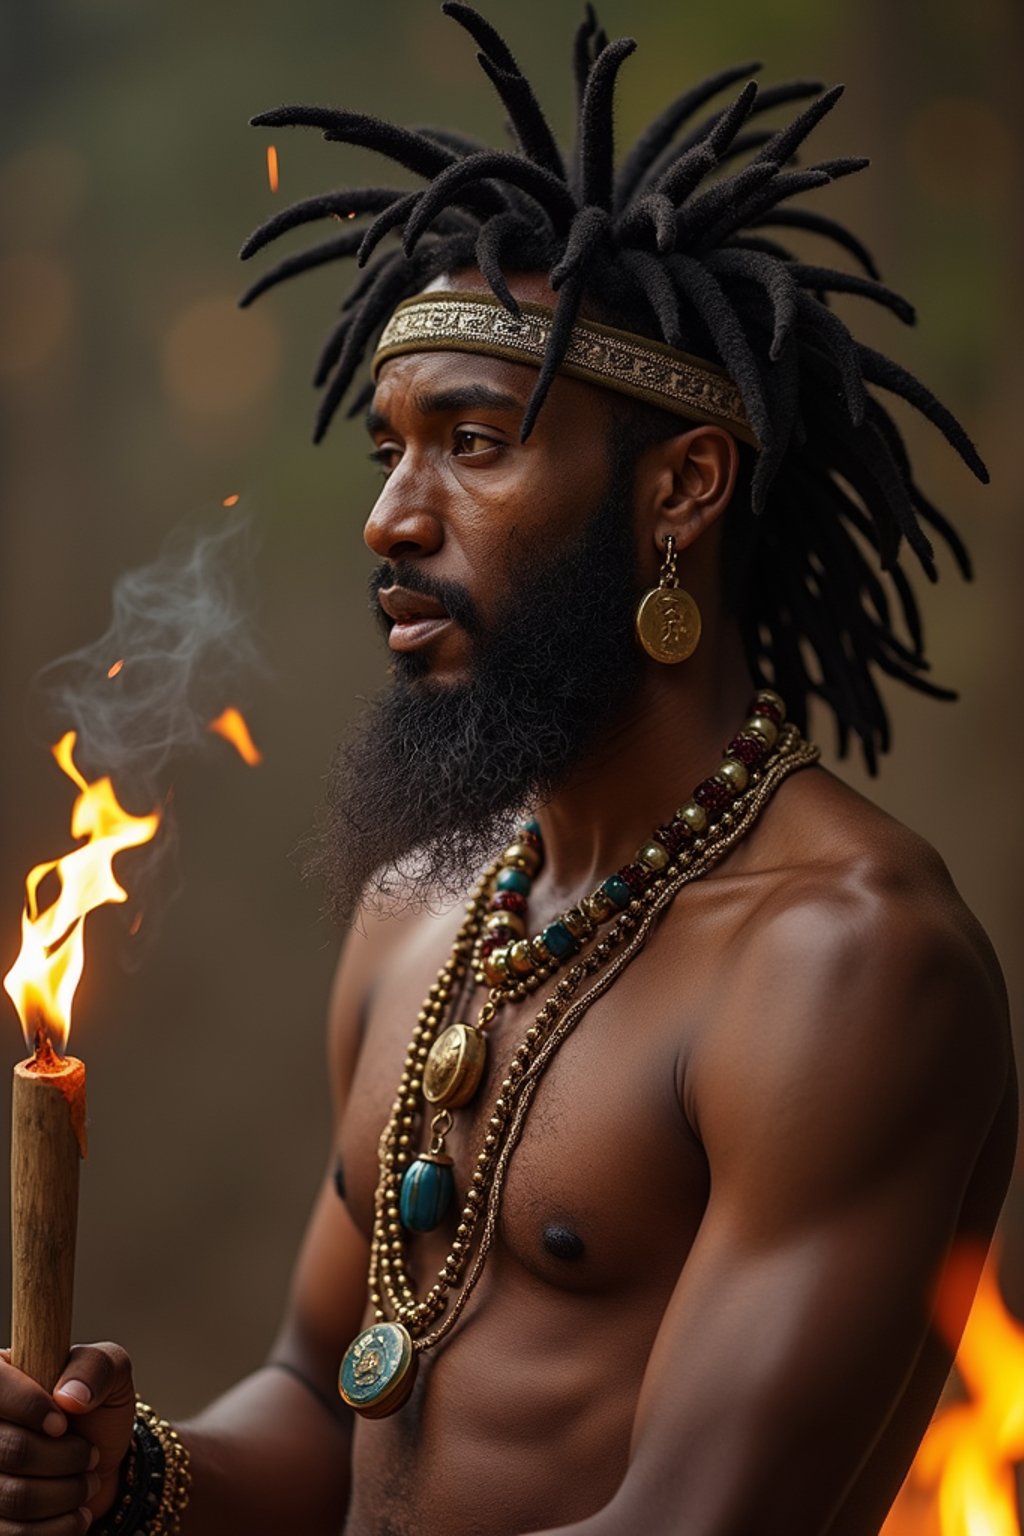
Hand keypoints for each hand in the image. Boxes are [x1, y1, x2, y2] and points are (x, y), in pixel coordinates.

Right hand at [0, 1343, 135, 1531]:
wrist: (98, 1465)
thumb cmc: (97, 1410)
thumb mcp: (111, 1372)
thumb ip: (96, 1368)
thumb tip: (69, 1396)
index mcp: (4, 1376)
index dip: (30, 1406)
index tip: (63, 1423)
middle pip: (12, 1450)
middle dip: (66, 1457)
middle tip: (90, 1455)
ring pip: (16, 1496)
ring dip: (67, 1493)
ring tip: (87, 1482)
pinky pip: (14, 1533)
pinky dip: (58, 1526)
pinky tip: (76, 1512)